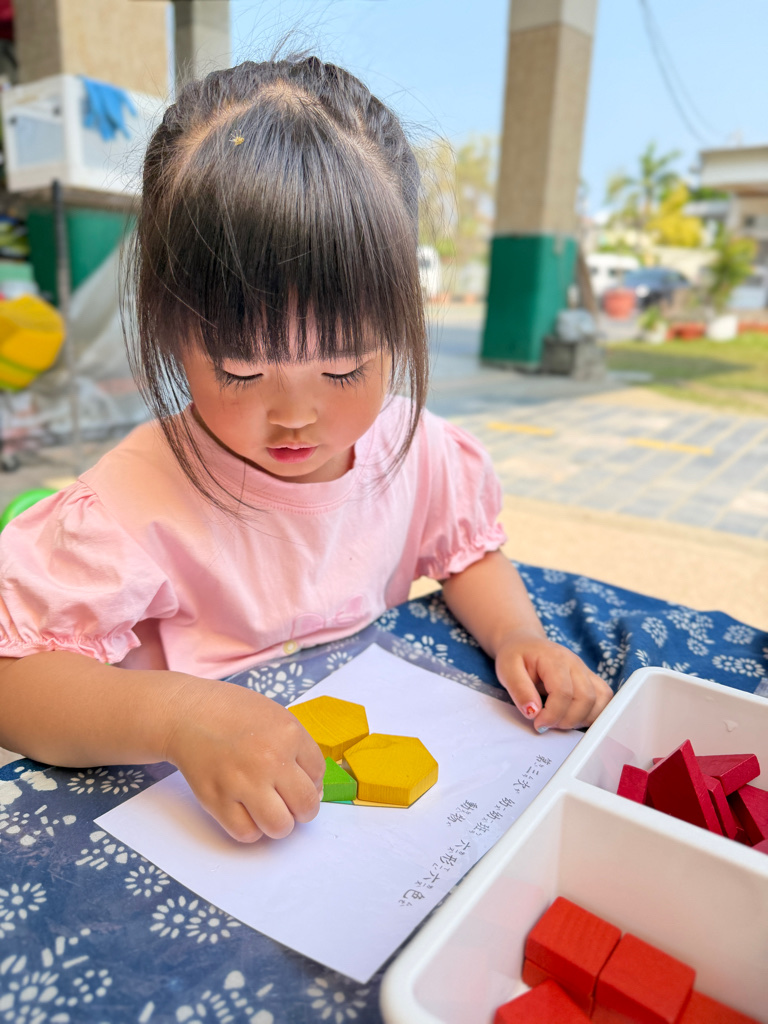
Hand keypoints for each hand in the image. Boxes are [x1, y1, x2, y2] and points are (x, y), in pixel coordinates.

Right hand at [163, 678, 325, 842]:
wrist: (190, 714)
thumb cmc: (235, 714)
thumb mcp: (277, 717)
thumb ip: (299, 750)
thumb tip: (315, 792)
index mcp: (288, 734)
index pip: (319, 775)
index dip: (311, 781)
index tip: (297, 780)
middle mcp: (269, 760)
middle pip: (306, 806)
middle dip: (302, 809)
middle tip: (289, 801)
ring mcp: (242, 782)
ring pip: (280, 827)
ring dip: (279, 823)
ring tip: (269, 809)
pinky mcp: (217, 800)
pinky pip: (247, 834)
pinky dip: (250, 828)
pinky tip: (246, 810)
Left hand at [494, 631, 612, 730]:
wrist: (524, 643)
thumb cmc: (516, 656)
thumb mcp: (507, 670)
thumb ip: (519, 690)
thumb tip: (533, 712)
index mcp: (555, 659)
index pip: (564, 692)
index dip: (552, 714)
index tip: (538, 723)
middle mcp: (576, 664)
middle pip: (586, 698)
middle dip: (568, 720)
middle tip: (548, 724)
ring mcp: (586, 671)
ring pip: (601, 700)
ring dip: (583, 719)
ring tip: (560, 721)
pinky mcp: (590, 679)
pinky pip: (604, 699)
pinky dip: (594, 714)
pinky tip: (574, 717)